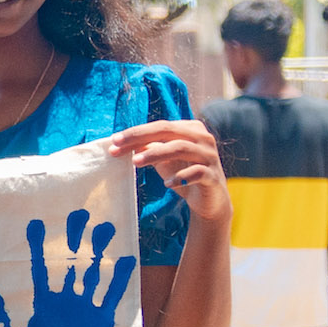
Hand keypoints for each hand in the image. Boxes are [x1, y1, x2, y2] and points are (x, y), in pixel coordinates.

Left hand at [0, 209, 136, 326]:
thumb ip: (2, 315)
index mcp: (43, 302)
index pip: (40, 268)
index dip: (38, 247)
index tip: (37, 223)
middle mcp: (65, 299)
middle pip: (70, 263)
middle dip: (73, 240)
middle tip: (77, 213)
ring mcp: (85, 307)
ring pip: (93, 273)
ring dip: (98, 252)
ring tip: (104, 227)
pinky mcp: (103, 319)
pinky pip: (113, 295)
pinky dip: (120, 278)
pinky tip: (128, 257)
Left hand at [108, 120, 228, 221]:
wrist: (208, 199)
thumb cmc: (182, 172)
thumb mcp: (162, 159)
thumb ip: (146, 148)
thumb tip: (118, 144)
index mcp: (190, 129)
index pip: (160, 126)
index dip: (136, 132)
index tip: (113, 141)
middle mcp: (203, 138)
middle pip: (169, 131)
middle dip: (141, 137)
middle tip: (118, 147)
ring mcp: (210, 156)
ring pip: (181, 148)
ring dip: (156, 154)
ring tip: (135, 162)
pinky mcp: (213, 176)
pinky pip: (197, 172)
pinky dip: (181, 177)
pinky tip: (167, 184)